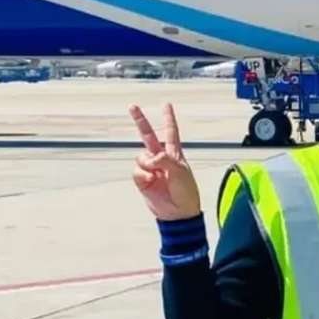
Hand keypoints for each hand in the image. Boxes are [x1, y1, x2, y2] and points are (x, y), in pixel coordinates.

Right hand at [130, 103, 201, 220]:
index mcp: (174, 154)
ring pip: (140, 157)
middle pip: (148, 135)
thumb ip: (166, 160)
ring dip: (147, 164)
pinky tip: (150, 182)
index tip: (167, 105)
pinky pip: (136, 171)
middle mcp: (161, 158)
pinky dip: (142, 175)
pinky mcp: (142, 180)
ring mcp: (150, 169)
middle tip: (132, 106)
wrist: (178, 213)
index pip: (171, 132)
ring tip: (157, 175)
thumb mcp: (180, 172)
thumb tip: (150, 158)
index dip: (168, 118)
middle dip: (140, 120)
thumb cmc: (185, 192)